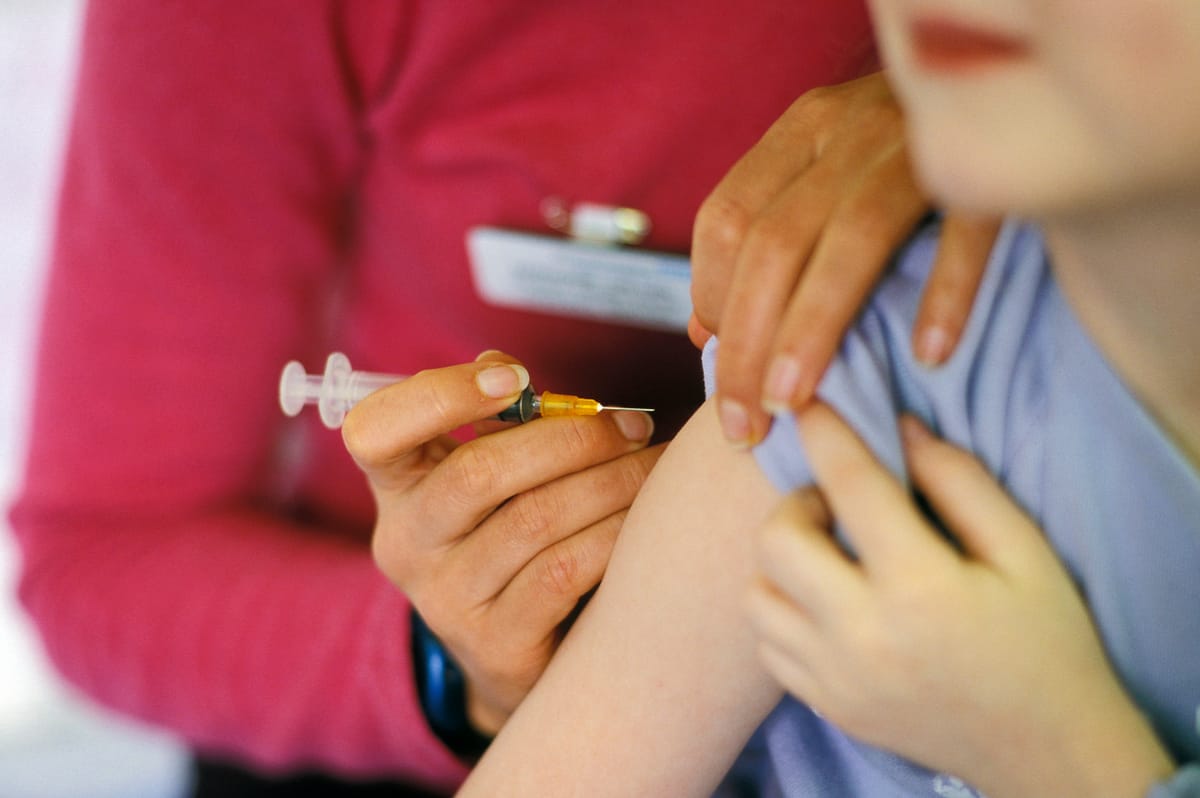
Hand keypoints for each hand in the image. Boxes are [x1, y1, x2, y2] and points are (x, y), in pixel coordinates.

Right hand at [342, 351, 659, 734]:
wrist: (516, 655)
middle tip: (633, 425)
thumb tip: (506, 369)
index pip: (375, 431)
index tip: (515, 379)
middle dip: (571, 438)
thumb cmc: (509, 535)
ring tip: (654, 465)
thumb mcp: (487, 477)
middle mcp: (406, 544)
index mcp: (396, 486)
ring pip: (535, 519)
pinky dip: (614, 534)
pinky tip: (645, 518)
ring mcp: (444, 600)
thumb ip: (493, 421)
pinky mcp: (494, 644)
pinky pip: (565, 572)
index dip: (441, 395)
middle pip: (479, 472)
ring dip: (611, 482)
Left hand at [689, 71, 998, 445]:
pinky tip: (929, 356)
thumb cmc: (903, 151)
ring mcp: (921, 142)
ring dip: (813, 330)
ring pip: (850, 239)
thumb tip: (704, 333)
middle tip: (744, 426)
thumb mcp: (825, 173)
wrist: (1018, 77)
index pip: (725, 219)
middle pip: (774, 242)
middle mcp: (849, 128)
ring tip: (794, 404)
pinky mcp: (994, 161)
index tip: (720, 370)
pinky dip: (946, 292)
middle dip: (746, 344)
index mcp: (802, 131)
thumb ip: (765, 240)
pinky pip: (967, 230)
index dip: (710, 301)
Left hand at [744, 405, 1174, 797]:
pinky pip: (768, 643)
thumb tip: (898, 428)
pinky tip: (824, 604)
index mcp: (920, 586)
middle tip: (836, 505)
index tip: (811, 403)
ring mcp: (835, 677)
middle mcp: (862, 633)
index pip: (850, 485)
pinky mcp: (825, 705)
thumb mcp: (1025, 551)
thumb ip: (960, 482)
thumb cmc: (1044, 641)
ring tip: (827, 557)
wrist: (1046, 751)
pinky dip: (783, 612)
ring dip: (782, 561)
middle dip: (798, 503)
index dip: (826, 431)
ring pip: (756, 594)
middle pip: (777, 539)